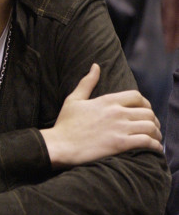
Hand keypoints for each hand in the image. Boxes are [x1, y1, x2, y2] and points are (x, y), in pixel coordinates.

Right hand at [41, 63, 161, 167]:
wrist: (59, 145)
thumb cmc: (65, 124)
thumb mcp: (74, 100)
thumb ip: (87, 83)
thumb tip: (95, 66)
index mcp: (107, 101)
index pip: (137, 96)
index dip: (145, 104)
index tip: (143, 111)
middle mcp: (117, 112)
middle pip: (148, 112)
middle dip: (153, 120)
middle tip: (151, 127)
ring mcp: (119, 128)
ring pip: (150, 126)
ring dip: (156, 133)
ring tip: (154, 138)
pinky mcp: (120, 144)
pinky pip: (146, 142)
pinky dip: (154, 145)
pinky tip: (154, 148)